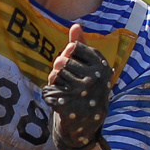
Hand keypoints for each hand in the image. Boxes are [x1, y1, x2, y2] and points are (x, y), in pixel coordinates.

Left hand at [44, 26, 113, 149]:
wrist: (86, 124)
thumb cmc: (86, 90)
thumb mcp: (88, 67)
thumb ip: (81, 46)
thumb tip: (76, 25)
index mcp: (101, 66)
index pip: (72, 47)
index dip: (67, 56)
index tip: (76, 68)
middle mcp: (95, 78)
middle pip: (61, 61)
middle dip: (58, 71)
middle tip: (68, 82)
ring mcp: (82, 92)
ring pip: (54, 76)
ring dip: (54, 83)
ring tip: (65, 92)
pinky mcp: (68, 105)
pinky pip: (47, 91)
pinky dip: (49, 96)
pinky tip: (60, 103)